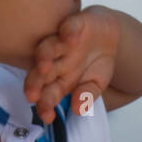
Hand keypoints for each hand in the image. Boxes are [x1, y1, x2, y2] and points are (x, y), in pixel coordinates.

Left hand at [24, 6, 121, 124]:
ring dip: (44, 57)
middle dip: (36, 84)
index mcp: (59, 80)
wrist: (109, 35)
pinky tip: (71, 39)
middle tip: (32, 96)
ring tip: (44, 67)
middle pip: (41, 73)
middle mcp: (56, 61)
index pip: (48, 94)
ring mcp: (62, 42)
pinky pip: (69, 27)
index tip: (46, 117)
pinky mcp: (74, 24)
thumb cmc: (97, 62)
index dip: (45, 105)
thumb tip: (78, 109)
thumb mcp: (96, 84)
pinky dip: (69, 32)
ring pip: (48, 49)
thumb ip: (87, 95)